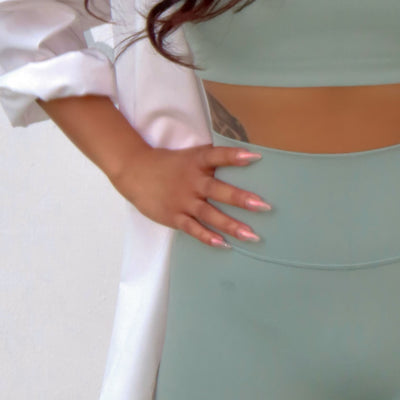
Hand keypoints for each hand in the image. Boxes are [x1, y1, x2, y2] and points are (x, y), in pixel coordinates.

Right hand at [112, 143, 270, 247]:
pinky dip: (208, 237)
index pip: (218, 156)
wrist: (135, 172)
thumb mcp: (191, 155)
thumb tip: (243, 156)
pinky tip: (224, 244)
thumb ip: (212, 158)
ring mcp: (183, 200)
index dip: (235, 156)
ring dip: (231, 225)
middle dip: (241, 199)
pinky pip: (193, 229)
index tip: (256, 157)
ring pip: (210, 214)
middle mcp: (192, 181)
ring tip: (251, 235)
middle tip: (264, 206)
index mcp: (197, 161)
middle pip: (218, 190)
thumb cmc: (170, 163)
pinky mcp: (174, 216)